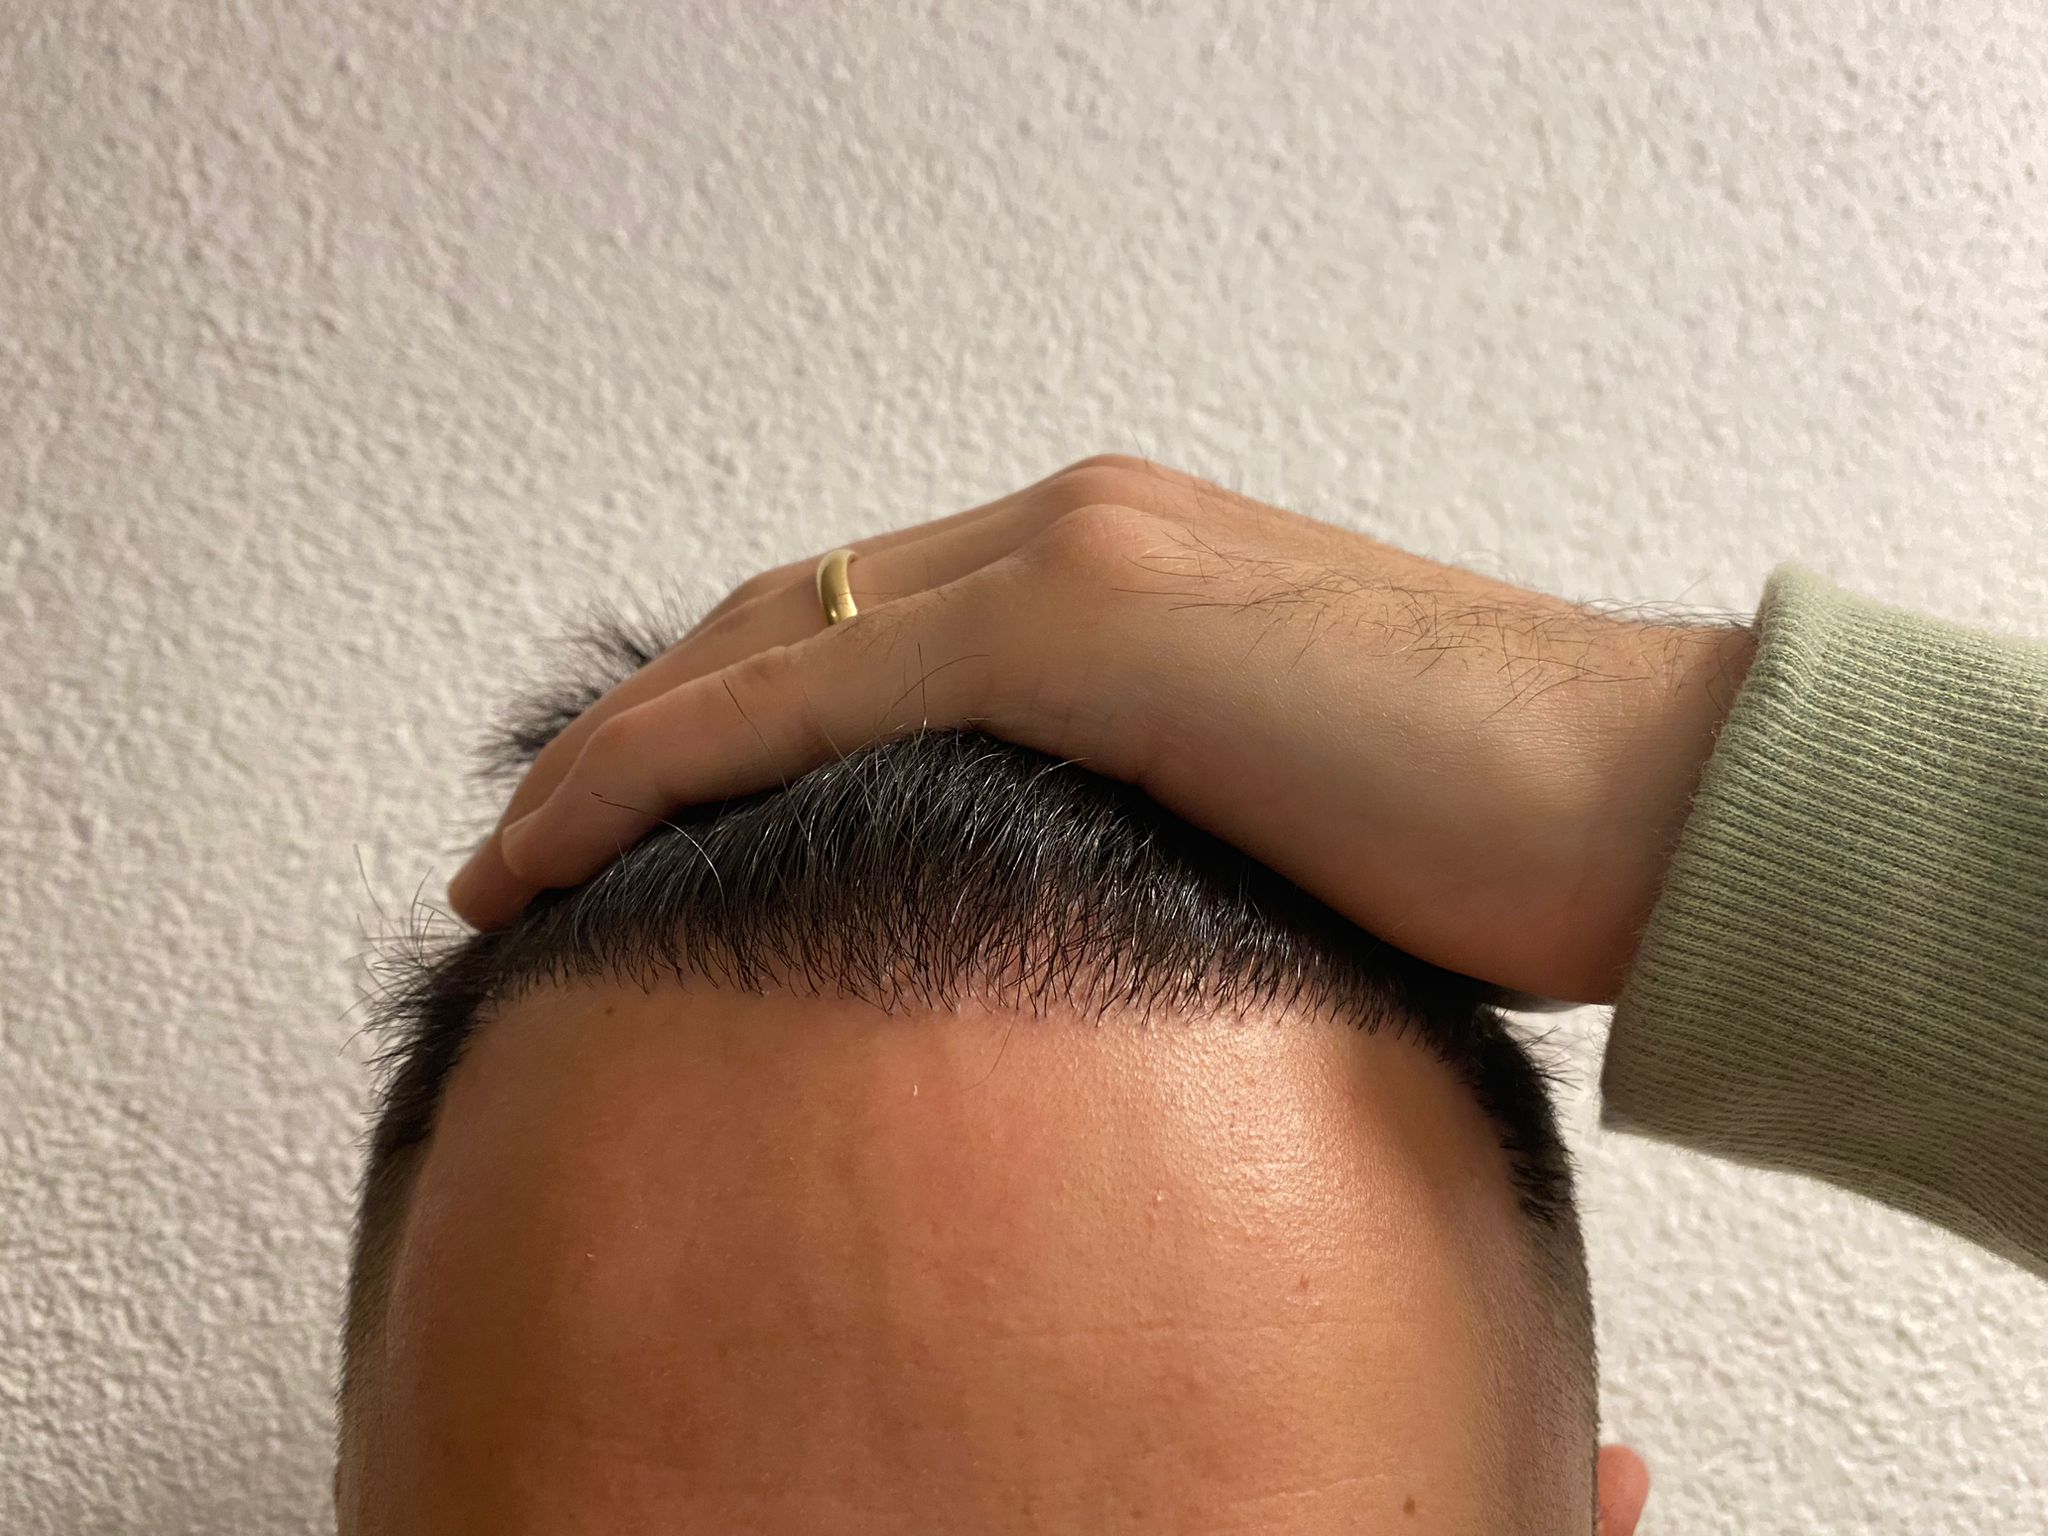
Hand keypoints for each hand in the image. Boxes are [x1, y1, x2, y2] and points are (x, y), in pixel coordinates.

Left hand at [448, 457, 1752, 1001]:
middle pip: (786, 616)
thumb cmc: (1500, 827)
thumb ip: (1150, 810)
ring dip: (622, 749)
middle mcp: (1079, 530)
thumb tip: (1074, 908)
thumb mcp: (1281, 808)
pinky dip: (668, 764)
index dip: (735, 711)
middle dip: (646, 726)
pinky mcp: (1087, 628)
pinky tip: (573, 845)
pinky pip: (808, 694)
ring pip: (769, 643)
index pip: (870, 625)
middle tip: (534, 837)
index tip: (645, 817)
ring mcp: (1077, 563)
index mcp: (1125, 562)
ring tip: (511, 858)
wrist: (1653, 797)